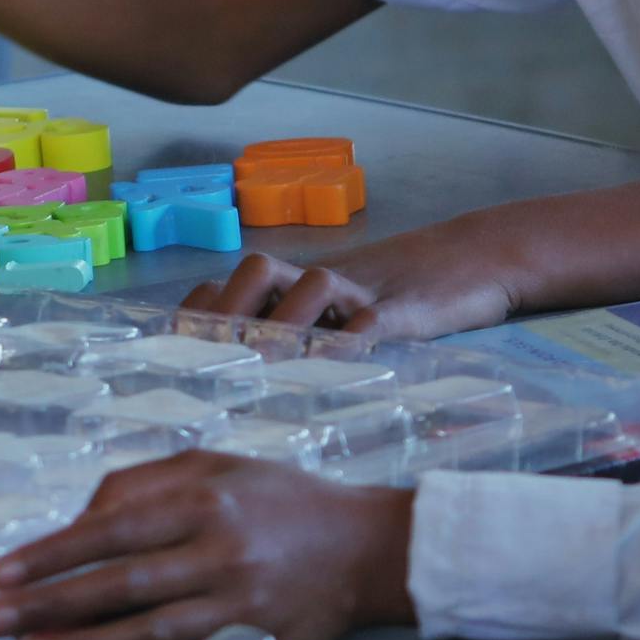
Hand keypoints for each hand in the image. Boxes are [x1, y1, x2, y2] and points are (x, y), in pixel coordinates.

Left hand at [0, 455, 415, 639]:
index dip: (53, 554)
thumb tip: (77, 521)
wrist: (366, 549)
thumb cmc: (277, 500)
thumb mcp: (212, 466)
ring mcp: (239, 604)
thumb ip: (141, 485)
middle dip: (52, 607)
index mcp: (203, 499)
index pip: (112, 529)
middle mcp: (219, 551)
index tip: (3, 574)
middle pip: (122, 585)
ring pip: (148, 635)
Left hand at [182, 224, 519, 343]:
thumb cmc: (394, 297)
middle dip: (229, 310)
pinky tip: (332, 366)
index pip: (231, 284)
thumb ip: (293, 337)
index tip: (166, 349)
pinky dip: (351, 342)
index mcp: (295, 283)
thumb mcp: (338, 313)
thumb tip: (236, 383)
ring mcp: (364, 290)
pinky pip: (374, 321)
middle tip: (206, 355)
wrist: (474, 257)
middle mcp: (319, 280)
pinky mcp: (407, 309)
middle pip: (259, 274)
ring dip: (286, 322)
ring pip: (315, 286)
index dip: (197, 312)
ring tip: (261, 360)